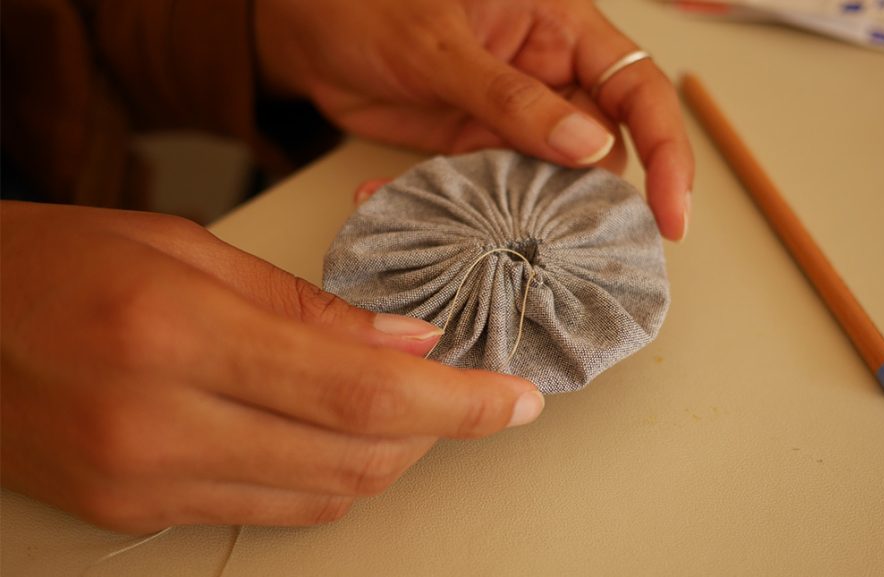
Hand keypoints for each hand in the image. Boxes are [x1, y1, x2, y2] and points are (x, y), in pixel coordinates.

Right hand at [0, 201, 543, 532]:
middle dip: (436, 432)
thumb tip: (407, 344)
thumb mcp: (189, 248)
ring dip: (387, 457)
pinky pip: (269, 511)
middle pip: (355, 459)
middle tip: (467, 392)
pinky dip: (325, 477)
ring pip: (322, 496)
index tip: (517, 400)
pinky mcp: (134, 512)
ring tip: (407, 408)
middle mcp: (160, 422)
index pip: (363, 394)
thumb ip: (309, 307)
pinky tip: (335, 435)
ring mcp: (144, 482)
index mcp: (178, 332)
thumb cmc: (59, 261)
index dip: (461, 406)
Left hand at [254, 0, 693, 239]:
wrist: (300, 27)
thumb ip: (513, 98)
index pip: (638, 89)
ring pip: (553, 177)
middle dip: (596, 198)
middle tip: (573, 245)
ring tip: (506, 241)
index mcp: (561, 27)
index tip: (673, 212)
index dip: (667, 150)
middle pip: (604, 145)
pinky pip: (500, 188)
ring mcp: (513, 116)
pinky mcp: (475, 147)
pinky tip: (449, 223)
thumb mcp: (441, 46)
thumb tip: (589, 148)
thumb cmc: (368, 2)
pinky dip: (482, 212)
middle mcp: (549, 75)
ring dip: (535, 214)